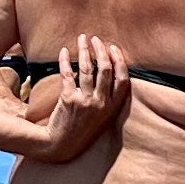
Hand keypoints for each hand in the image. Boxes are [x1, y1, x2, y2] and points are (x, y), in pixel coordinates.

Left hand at [39, 34, 129, 153]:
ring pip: (88, 68)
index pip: (123, 79)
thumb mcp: (102, 117)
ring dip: (85, 50)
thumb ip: (107, 98)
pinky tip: (64, 51)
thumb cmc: (82, 128)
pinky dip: (66, 60)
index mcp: (113, 107)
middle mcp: (101, 103)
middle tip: (95, 39)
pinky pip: (68, 74)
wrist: (61, 145)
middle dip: (101, 50)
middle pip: (105, 70)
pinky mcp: (68, 99)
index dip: (119, 60)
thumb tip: (107, 70)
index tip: (113, 47)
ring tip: (82, 38)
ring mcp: (85, 101)